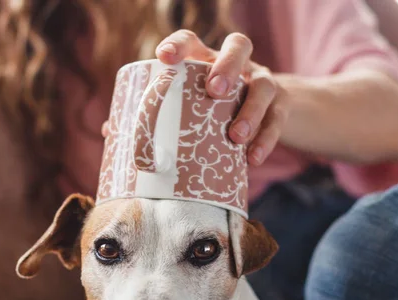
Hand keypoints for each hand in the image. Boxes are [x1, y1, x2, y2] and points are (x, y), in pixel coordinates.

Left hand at [155, 30, 290, 166]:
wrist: (267, 113)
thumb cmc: (214, 114)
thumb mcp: (192, 109)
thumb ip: (164, 121)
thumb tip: (117, 140)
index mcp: (208, 62)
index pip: (193, 42)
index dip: (179, 45)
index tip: (165, 58)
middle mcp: (238, 65)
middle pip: (238, 48)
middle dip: (227, 67)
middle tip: (215, 91)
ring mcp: (262, 83)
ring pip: (262, 86)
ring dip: (250, 111)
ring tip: (236, 137)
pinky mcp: (280, 107)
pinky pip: (276, 120)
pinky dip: (265, 139)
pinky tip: (252, 159)